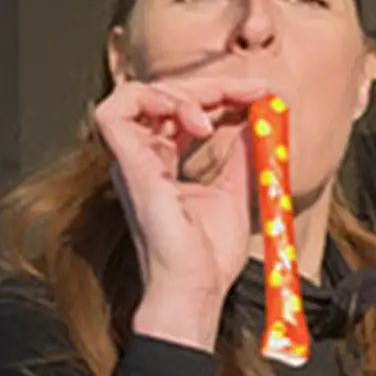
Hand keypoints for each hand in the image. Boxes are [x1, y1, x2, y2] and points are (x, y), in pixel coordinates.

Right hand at [93, 70, 270, 339]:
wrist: (195, 290)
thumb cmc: (208, 258)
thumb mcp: (236, 191)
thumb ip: (242, 154)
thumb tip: (259, 118)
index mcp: (162, 163)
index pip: (183, 110)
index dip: (219, 93)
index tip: (259, 95)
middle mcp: (141, 158)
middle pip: (165, 96)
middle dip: (212, 85)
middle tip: (253, 91)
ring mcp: (130, 161)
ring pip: (138, 93)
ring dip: (183, 91)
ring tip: (215, 115)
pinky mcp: (127, 166)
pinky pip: (115, 110)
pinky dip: (157, 101)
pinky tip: (196, 123)